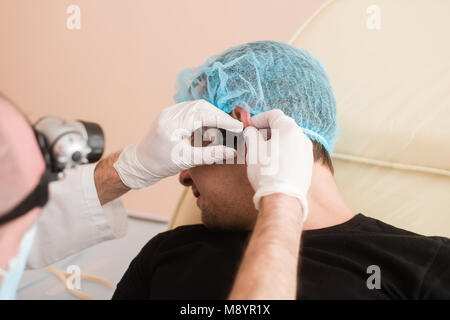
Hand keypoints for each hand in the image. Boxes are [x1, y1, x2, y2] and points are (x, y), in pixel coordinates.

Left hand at [114, 100, 242, 188]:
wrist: (140, 164)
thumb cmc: (161, 164)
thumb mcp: (188, 160)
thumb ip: (211, 154)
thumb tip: (232, 152)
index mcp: (172, 123)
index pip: (204, 114)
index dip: (223, 120)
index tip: (238, 127)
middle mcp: (170, 112)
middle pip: (202, 107)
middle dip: (220, 116)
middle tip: (234, 128)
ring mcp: (170, 111)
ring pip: (198, 107)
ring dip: (212, 117)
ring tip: (222, 131)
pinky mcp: (171, 114)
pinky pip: (192, 111)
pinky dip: (204, 118)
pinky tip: (209, 130)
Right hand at [243, 109, 312, 219]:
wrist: (283, 198)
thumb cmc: (267, 172)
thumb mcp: (253, 150)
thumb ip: (251, 135)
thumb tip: (251, 131)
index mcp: (289, 129)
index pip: (274, 115)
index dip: (259, 118)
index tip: (250, 126)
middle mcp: (302, 138)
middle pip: (283, 126)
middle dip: (267, 130)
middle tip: (254, 138)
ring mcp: (307, 152)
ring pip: (289, 140)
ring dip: (275, 142)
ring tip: (262, 152)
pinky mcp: (307, 165)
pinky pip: (294, 152)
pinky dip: (283, 152)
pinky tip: (273, 163)